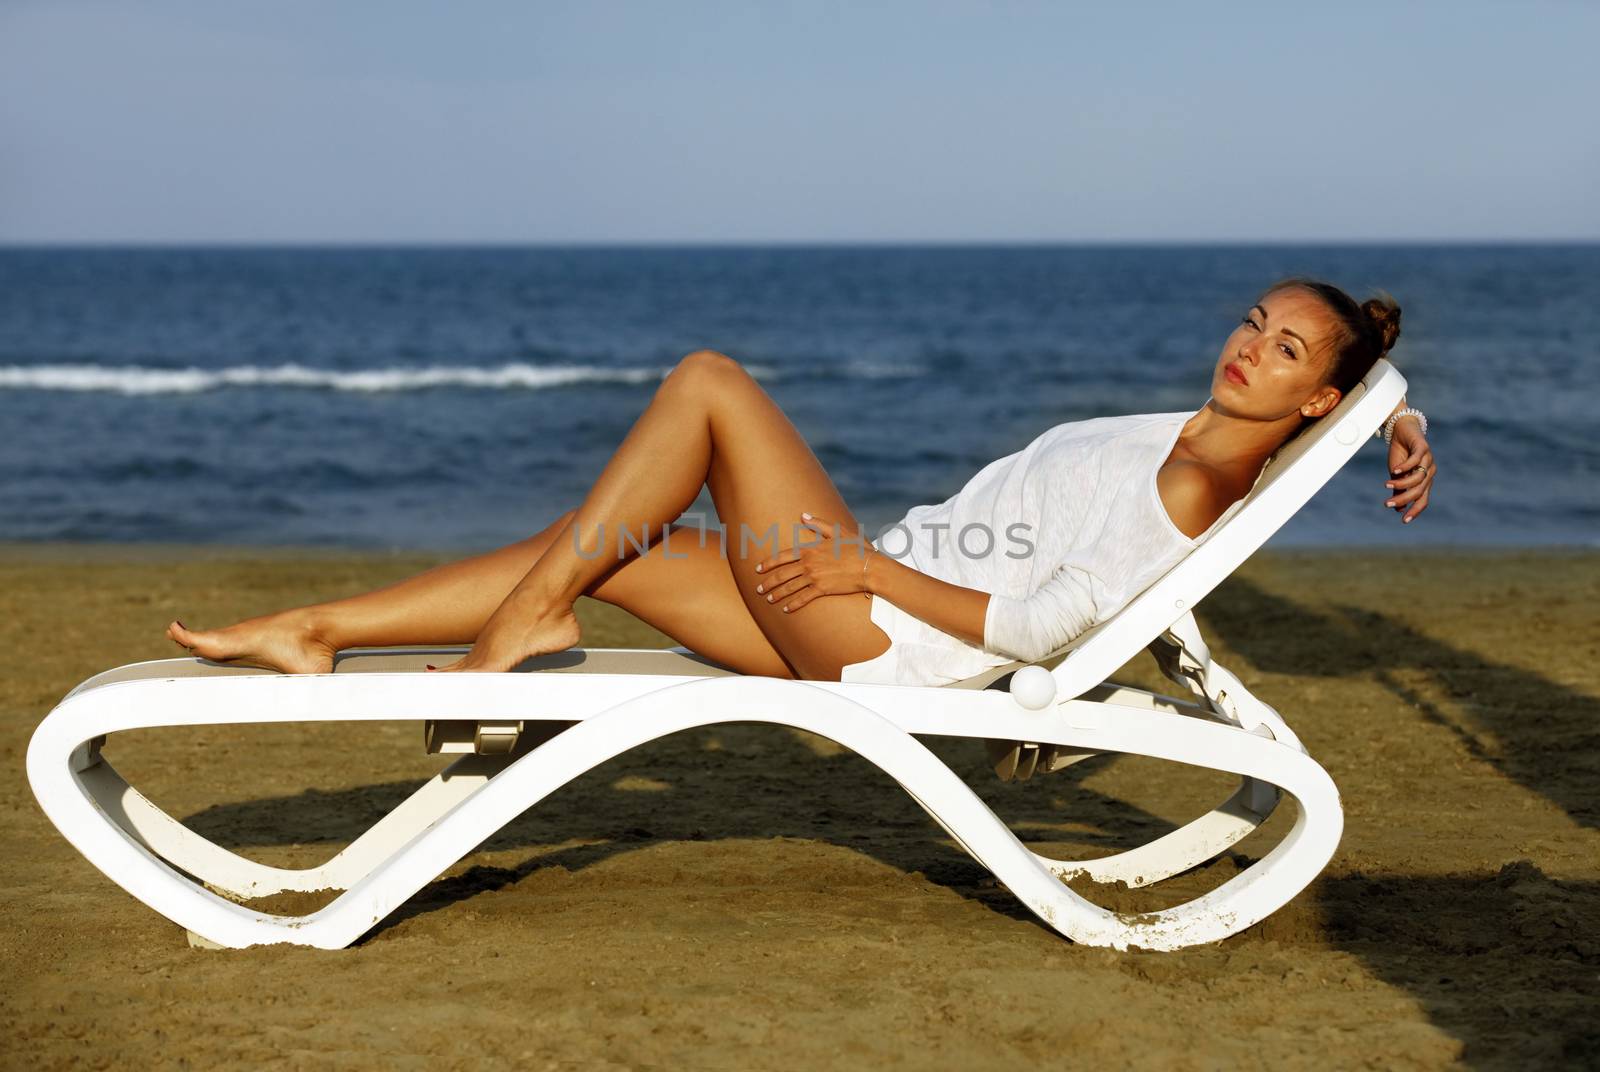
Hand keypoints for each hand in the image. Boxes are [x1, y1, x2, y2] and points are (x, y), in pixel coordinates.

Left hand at [752, 511, 874, 612]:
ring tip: (768, 599)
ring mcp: (814, 577)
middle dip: (768, 582)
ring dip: (776, 594)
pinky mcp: (822, 590)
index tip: (757, 569)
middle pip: (781, 574)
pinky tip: (786, 609)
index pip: (782, 556)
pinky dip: (793, 604)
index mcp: (810, 549)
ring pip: (789, 587)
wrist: (869, 566)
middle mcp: (808, 564)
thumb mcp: (838, 532)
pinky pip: (803, 598)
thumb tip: (803, 515)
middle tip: (759, 589)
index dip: (768, 563)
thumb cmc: (856, 548)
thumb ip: (819, 523)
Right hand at [1384, 414, 1434, 523]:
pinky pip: (1416, 461)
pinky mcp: (1423, 447)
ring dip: (1402, 484)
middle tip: (1387, 504)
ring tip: (1386, 485)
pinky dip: (1405, 467)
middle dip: (1404, 499)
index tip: (1404, 520)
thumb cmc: (1399, 453)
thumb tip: (1397, 508)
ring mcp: (1428, 459)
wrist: (1401, 429)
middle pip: (1419, 490)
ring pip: (1418, 478)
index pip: (1423, 499)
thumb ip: (1398, 489)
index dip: (1415, 510)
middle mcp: (1429, 471)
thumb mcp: (1396, 475)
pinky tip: (1394, 471)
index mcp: (1425, 480)